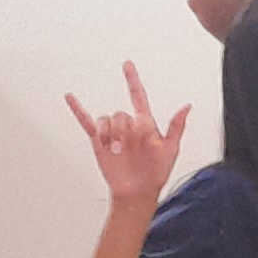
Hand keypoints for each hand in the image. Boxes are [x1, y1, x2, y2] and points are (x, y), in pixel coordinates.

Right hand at [65, 62, 189, 208]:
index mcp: (146, 125)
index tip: (127, 65)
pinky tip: (70, 97)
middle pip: (121, 113)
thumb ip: (176, 126)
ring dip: (111, 134)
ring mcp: (113, 133)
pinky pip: (87, 122)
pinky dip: (78, 109)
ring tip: (117, 150)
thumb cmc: (156, 173)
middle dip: (125, 129)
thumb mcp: (171, 149)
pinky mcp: (99, 141)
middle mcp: (128, 126)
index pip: (138, 97)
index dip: (132, 80)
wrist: (137, 192)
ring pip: (107, 120)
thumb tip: (186, 106)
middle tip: (130, 146)